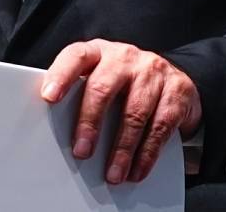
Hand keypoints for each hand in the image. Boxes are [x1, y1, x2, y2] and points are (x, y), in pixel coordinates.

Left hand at [41, 39, 201, 184]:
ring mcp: (152, 72)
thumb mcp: (101, 76)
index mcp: (99, 52)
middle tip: (82, 151)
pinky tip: (137, 170)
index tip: (49, 97)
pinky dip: (147, 154)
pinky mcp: (177, 91)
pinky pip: (160, 127)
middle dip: (90, 123)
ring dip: (122, 149)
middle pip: (103, 88)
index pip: (76, 56)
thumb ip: (80, 93)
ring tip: (112, 173)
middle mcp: (125, 57)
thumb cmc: (125, 81)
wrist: (174, 77)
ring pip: (133, 113)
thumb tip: (56, 129)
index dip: (61, 75)